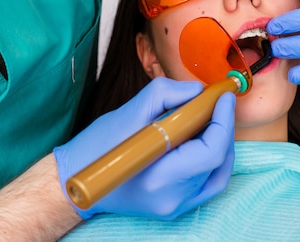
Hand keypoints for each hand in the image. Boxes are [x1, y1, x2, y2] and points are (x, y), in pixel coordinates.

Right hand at [54, 77, 235, 218]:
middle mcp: (171, 198)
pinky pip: (208, 184)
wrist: (75, 178)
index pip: (210, 150)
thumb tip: (196, 91)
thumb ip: (166, 94)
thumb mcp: (129, 111)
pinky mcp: (174, 208)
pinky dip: (214, 161)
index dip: (222, 120)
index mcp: (160, 176)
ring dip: (221, 142)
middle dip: (223, 127)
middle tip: (218, 103)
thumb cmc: (98, 144)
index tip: (223, 96)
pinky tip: (207, 140)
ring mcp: (174, 207)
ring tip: (212, 118)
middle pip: (217, 160)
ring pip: (217, 173)